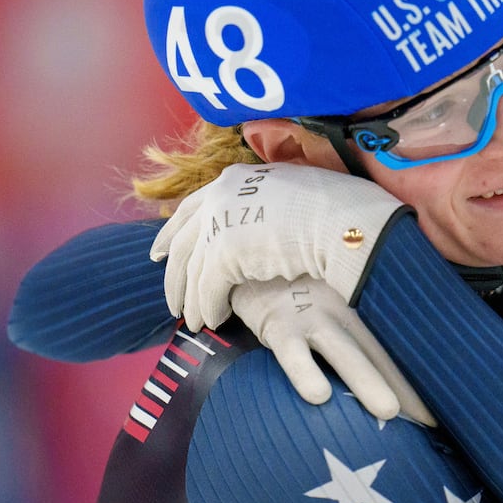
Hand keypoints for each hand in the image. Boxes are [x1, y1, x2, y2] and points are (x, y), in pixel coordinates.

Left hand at [149, 162, 406, 330]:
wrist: (343, 220)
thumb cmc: (332, 209)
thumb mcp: (290, 195)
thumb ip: (264, 206)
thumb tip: (261, 224)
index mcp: (234, 179)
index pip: (190, 208)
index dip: (171, 233)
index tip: (159, 254)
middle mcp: (219, 196)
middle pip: (183, 242)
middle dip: (174, 275)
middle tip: (171, 300)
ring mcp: (220, 222)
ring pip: (192, 270)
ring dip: (192, 300)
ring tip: (194, 323)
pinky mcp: (225, 253)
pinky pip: (208, 289)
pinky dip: (208, 308)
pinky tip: (214, 321)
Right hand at [233, 275, 435, 425]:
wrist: (249, 253)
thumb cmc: (300, 281)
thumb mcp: (334, 289)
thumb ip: (360, 314)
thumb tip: (397, 352)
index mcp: (361, 302)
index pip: (397, 338)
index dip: (422, 368)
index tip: (448, 401)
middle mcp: (344, 307)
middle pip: (381, 349)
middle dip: (406, 383)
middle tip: (431, 418)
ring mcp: (312, 314)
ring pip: (344, 351)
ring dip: (367, 380)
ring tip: (388, 411)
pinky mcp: (278, 322)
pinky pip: (292, 351)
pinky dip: (305, 371)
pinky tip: (319, 396)